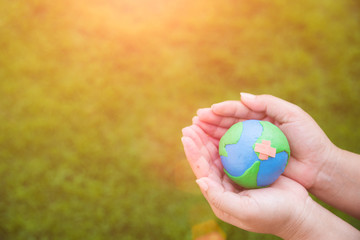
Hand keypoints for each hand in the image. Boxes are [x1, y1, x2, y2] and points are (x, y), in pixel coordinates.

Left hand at [181, 124, 310, 236]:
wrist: (298, 214)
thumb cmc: (272, 215)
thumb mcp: (244, 211)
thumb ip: (219, 198)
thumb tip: (199, 179)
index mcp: (218, 194)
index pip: (202, 170)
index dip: (193, 153)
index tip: (186, 135)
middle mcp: (224, 184)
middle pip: (207, 159)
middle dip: (198, 141)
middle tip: (192, 123)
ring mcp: (237, 175)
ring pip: (220, 152)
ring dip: (211, 137)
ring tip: (203, 121)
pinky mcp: (249, 167)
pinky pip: (237, 149)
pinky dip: (231, 137)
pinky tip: (227, 125)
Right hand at [193, 93, 335, 189]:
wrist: (319, 167)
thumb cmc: (308, 138)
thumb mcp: (292, 115)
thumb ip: (267, 103)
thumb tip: (242, 96)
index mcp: (262, 116)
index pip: (238, 110)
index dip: (222, 110)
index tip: (207, 111)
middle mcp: (253, 130)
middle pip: (228, 123)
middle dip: (210, 121)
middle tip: (195, 121)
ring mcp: (251, 146)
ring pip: (228, 138)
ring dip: (210, 135)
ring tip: (195, 132)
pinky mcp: (251, 161)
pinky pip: (233, 155)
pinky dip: (220, 151)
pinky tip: (207, 150)